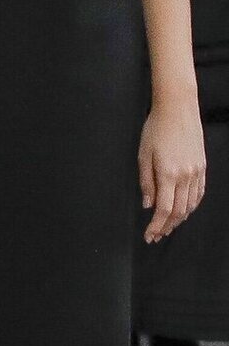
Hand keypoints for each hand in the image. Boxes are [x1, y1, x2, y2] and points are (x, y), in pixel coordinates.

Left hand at [140, 103, 206, 243]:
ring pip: (191, 205)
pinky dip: (191, 206)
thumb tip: (148, 205)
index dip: (156, 226)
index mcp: (168, 174)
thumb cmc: (155, 129)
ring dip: (180, 219)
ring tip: (168, 227)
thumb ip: (146, 182)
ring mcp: (197, 172)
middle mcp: (186, 176)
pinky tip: (184, 210)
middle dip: (167, 227)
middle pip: (179, 211)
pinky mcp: (202, 167)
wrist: (178, 110)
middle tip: (156, 235)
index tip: (148, 235)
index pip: (164, 210)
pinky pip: (199, 193)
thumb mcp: (143, 154)